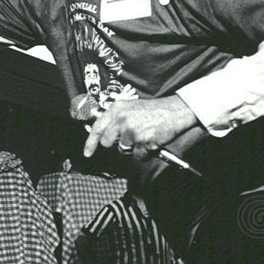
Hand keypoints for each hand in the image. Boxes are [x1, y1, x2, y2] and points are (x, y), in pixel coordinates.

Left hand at [83, 94, 197, 160]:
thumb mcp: (130, 107)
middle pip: (107, 142)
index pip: (96, 128)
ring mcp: (132, 130)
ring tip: (144, 136)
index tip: (87, 153)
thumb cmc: (154, 110)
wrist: (176, 110)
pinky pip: (137, 156)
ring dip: (132, 148)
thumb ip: (116, 118)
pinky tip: (151, 142)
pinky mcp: (143, 141)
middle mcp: (122, 119)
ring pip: (123, 150)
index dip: (90, 143)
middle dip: (116, 144)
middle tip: (130, 138)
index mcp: (116, 109)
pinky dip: (144, 153)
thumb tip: (104, 135)